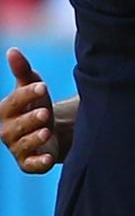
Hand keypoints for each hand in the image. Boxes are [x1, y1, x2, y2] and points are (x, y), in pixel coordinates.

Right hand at [0, 48, 58, 171]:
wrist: (49, 132)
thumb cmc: (36, 105)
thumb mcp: (32, 87)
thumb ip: (22, 71)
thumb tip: (12, 50)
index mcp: (5, 110)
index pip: (14, 101)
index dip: (27, 94)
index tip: (43, 86)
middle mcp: (7, 130)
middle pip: (18, 124)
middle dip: (31, 118)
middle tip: (45, 112)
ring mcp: (17, 148)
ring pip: (24, 144)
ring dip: (35, 138)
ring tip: (47, 131)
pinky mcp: (28, 163)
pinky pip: (31, 165)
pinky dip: (39, 163)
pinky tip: (48, 159)